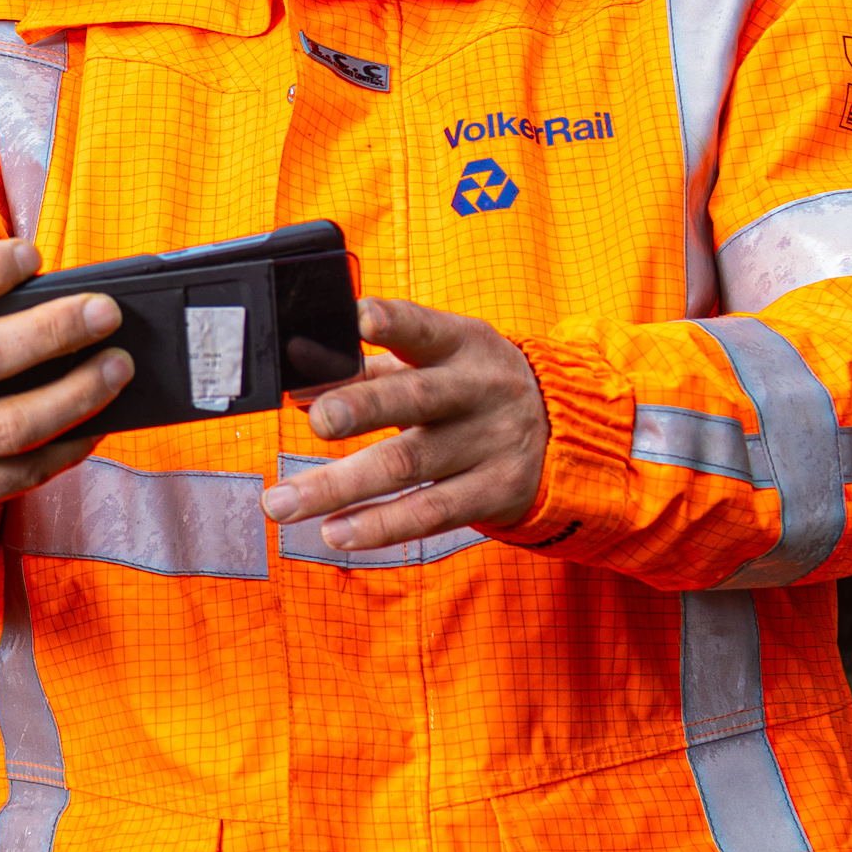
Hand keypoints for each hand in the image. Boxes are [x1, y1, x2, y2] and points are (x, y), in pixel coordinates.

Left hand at [267, 299, 546, 549]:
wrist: (565, 429)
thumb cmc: (471, 388)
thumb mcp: (438, 361)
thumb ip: (371, 371)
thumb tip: (300, 388)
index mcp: (461, 344)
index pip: (424, 327)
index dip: (393, 321)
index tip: (357, 318)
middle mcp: (479, 390)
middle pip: (416, 398)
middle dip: (362, 408)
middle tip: (318, 421)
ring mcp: (491, 443)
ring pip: (410, 465)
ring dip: (340, 486)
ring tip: (286, 503)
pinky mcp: (496, 491)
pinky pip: (431, 512)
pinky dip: (379, 525)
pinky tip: (336, 533)